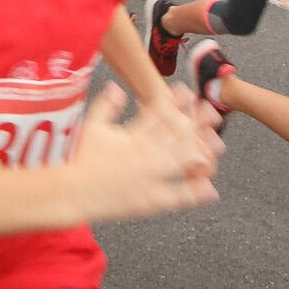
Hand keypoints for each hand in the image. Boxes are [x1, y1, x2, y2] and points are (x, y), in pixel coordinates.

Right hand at [67, 84, 220, 224]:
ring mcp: (148, 179)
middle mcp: (143, 155)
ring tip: (218, 145)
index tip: (188, 92)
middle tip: (213, 113)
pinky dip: (193, 193)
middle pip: (176, 136)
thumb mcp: (91, 126)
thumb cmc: (78, 160)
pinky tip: (211, 190)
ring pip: (181, 163)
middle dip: (196, 123)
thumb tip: (117, 87)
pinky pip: (176, 197)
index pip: (157, 115)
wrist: (70, 193)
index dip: (175, 103)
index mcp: (131, 136)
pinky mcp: (148, 202)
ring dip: (201, 152)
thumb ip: (106, 106)